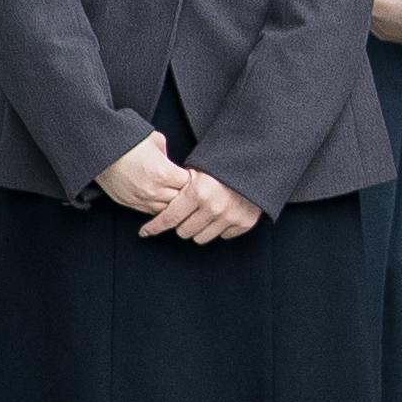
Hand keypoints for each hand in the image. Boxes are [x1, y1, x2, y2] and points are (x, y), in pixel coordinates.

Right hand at [96, 133, 193, 214]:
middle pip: (180, 201)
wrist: (98, 149)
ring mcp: (140, 199)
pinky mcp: (128, 203)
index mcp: (164, 173)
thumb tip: (171, 162)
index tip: (190, 175)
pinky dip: (156, 207)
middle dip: (184, 193)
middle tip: (184, 186)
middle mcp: (153, 190)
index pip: (189, 185)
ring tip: (171, 193)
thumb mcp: (155, 140)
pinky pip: (149, 211)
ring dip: (170, 203)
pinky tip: (158, 198)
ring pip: (165, 211)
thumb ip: (167, 154)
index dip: (192, 179)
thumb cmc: (127, 141)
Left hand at [146, 168, 261, 242]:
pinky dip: (220, 227)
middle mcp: (213, 207)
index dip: (154, 227)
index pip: (169, 218)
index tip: (145, 232)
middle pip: (183, 232)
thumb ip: (181, 187)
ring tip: (203, 213)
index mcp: (198, 192)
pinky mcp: (244, 222)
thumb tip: (158, 203)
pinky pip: (223, 235)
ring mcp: (230, 217)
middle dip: (181, 223)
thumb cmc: (222, 165)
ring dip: (199, 228)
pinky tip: (221, 214)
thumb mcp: (198, 169)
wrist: (256, 163)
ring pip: (201, 238)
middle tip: (186, 212)